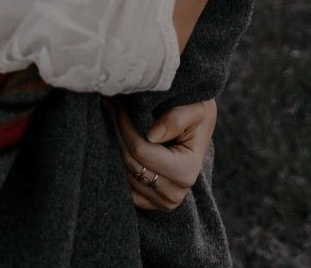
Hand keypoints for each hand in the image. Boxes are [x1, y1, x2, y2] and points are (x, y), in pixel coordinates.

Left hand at [102, 97, 216, 211]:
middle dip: (119, 133)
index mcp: (187, 170)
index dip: (125, 127)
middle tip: (111, 109)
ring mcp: (163, 202)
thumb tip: (151, 135)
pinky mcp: (152, 204)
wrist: (198, 130)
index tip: (117, 106)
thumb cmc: (196, 116)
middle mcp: (175, 193)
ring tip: (115, 122)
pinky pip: (126, 190)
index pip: (141, 151)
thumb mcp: (195, 109)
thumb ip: (176, 119)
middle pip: (131, 163)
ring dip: (116, 147)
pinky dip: (119, 167)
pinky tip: (120, 144)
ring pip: (125, 175)